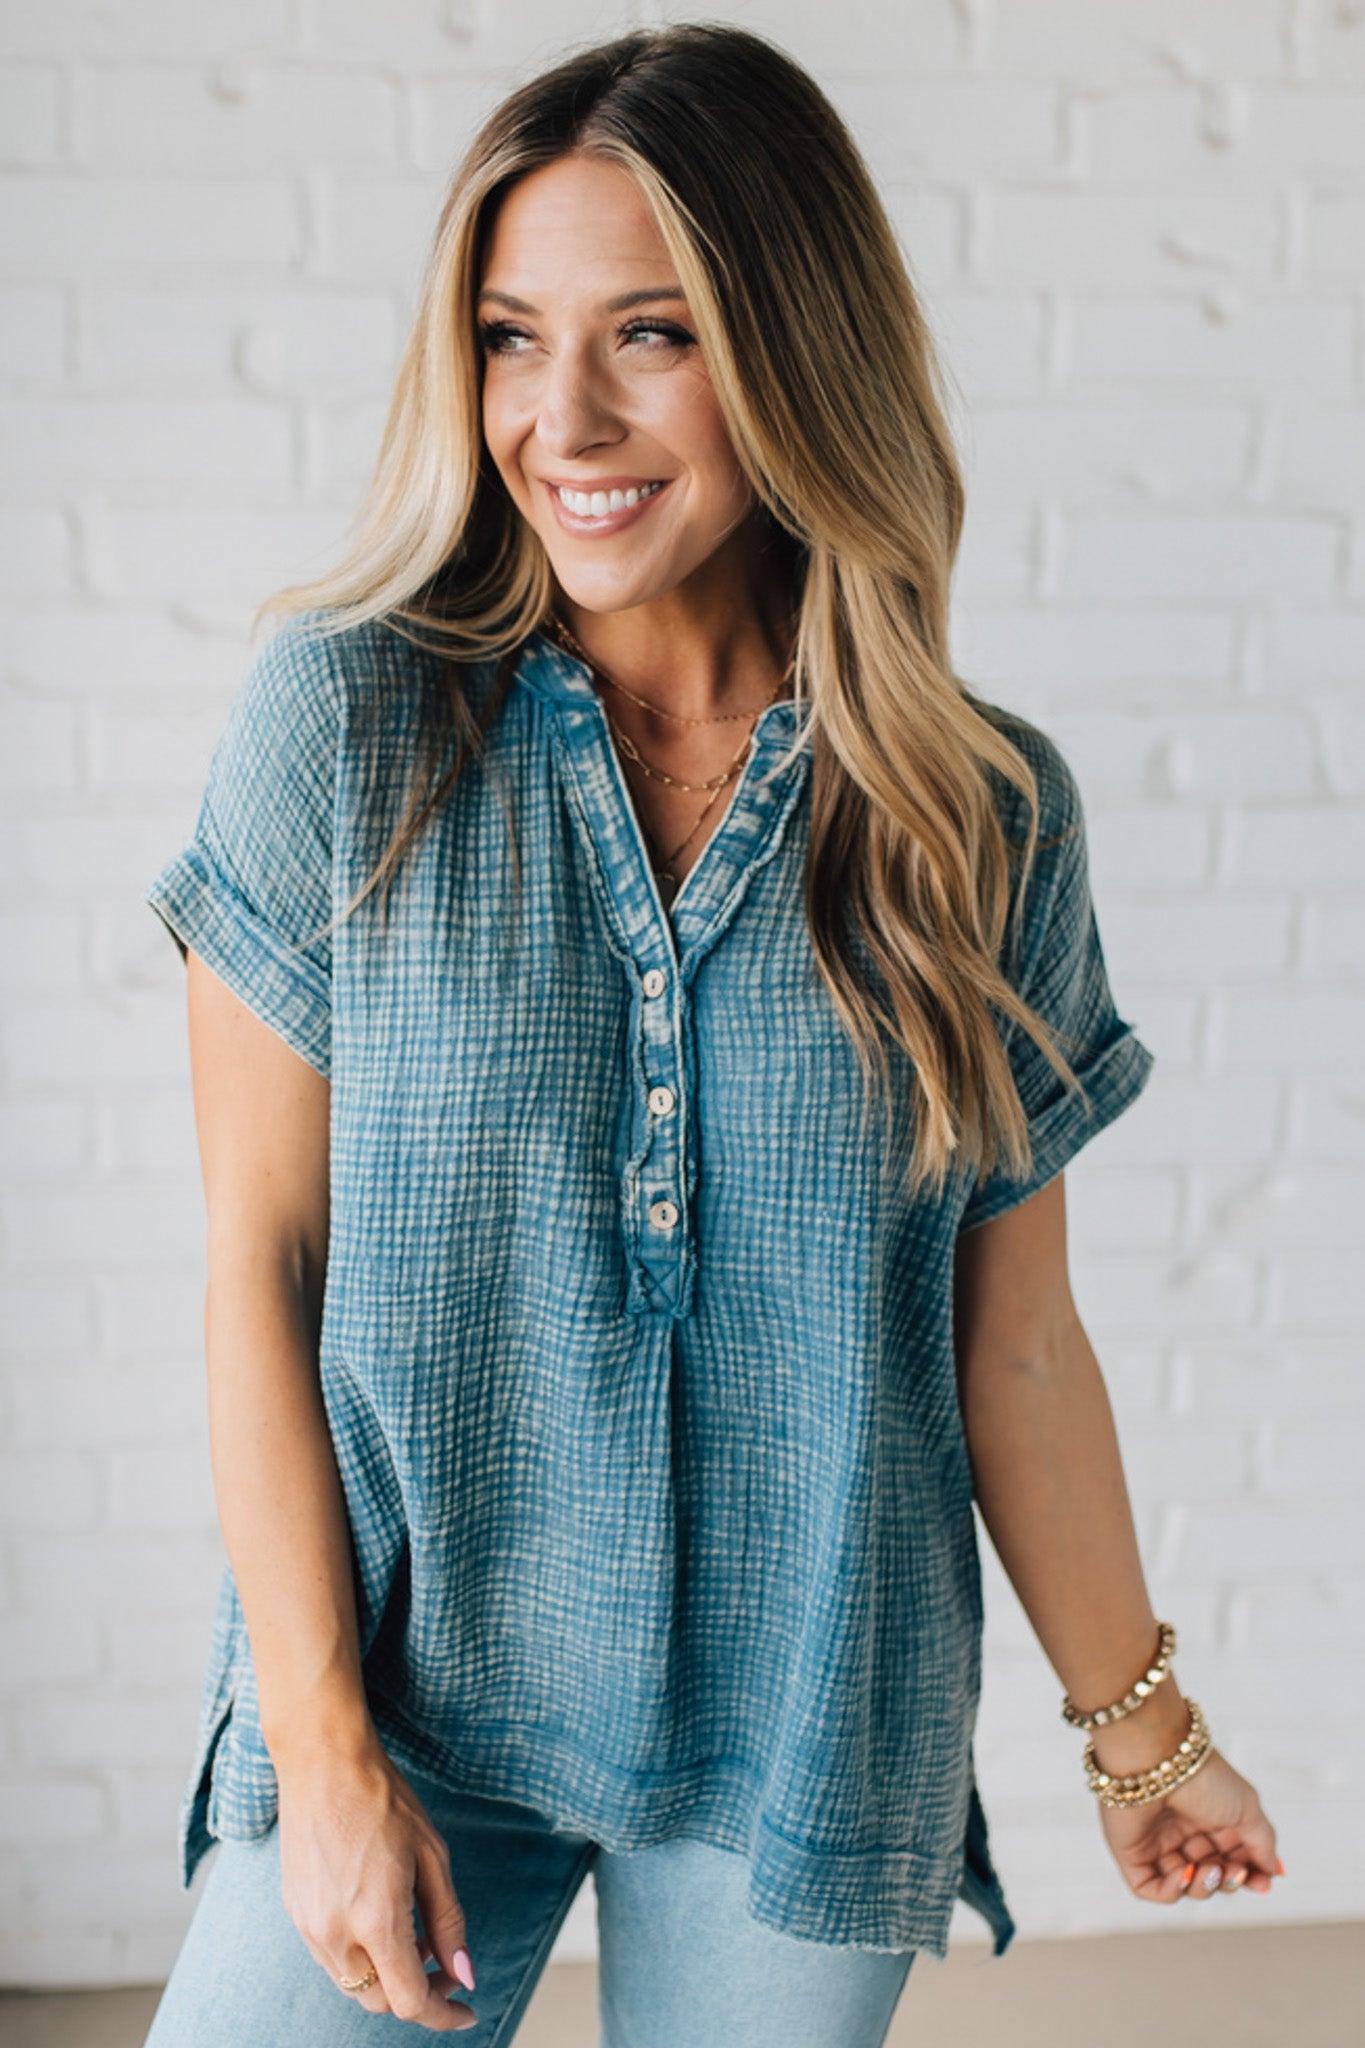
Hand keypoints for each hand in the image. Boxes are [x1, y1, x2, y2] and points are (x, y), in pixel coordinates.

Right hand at [275, 1734, 477, 2029]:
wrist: (323, 1763)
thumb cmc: (384, 1800)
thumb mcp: (432, 1855)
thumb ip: (448, 1922)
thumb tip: (463, 1974)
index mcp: (376, 1920)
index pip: (410, 2001)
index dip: (444, 2014)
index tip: (467, 2011)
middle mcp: (336, 1933)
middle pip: (380, 2001)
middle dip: (418, 1994)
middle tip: (444, 1963)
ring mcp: (309, 1927)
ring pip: (354, 1985)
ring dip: (388, 1977)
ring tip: (415, 1935)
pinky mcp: (296, 1914)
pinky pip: (332, 1958)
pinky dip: (362, 1957)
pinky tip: (380, 1921)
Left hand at [1096, 1745, 1282, 1906]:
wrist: (1160, 1760)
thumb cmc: (1205, 1778)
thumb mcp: (1248, 1810)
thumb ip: (1263, 1845)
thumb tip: (1272, 1874)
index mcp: (1211, 1821)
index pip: (1232, 1861)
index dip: (1248, 1877)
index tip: (1262, 1884)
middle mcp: (1185, 1833)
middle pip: (1211, 1877)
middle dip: (1227, 1882)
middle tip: (1233, 1871)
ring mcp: (1157, 1844)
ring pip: (1185, 1887)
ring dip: (1203, 1888)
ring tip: (1209, 1869)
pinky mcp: (1132, 1853)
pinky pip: (1151, 1889)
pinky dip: (1171, 1891)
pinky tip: (1184, 1874)